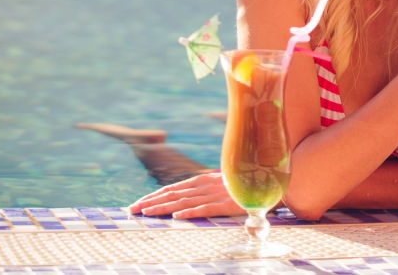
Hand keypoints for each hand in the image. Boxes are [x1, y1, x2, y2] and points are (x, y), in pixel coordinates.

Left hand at [127, 172, 242, 218]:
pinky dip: (190, 212)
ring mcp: (215, 195)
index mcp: (202, 180)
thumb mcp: (220, 186)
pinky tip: (177, 217)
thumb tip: (186, 199)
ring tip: (146, 213)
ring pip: (184, 202)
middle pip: (173, 194)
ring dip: (163, 208)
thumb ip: (204, 191)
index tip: (138, 203)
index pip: (173, 188)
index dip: (154, 195)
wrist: (265, 183)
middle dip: (151, 202)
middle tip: (132, 210)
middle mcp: (205, 186)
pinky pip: (205, 209)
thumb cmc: (241, 186)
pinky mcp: (226, 205)